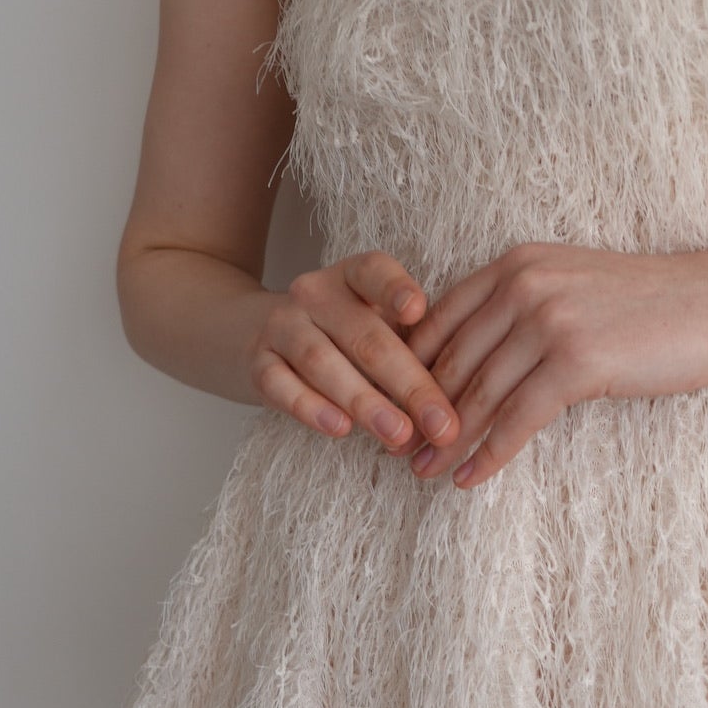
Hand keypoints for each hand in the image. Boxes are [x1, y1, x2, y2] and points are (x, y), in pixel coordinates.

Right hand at [247, 250, 462, 458]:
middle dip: (408, 384)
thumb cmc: (341, 333)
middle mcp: (315, 293)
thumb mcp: (374, 323)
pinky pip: (281, 386)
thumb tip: (452, 405)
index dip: (395, 289)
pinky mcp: (257, 362)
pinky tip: (340, 429)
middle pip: (364, 336)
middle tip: (441, 423)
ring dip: (366, 402)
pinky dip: (311, 408)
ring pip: (323, 362)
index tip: (418, 310)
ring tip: (400, 435)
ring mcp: (281, 326)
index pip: (374, 272)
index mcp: (353, 276)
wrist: (254, 332)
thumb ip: (410, 347)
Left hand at [398, 239, 707, 490]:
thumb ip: (523, 307)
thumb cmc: (653, 304)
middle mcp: (523, 285)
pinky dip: (489, 454)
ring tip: (422, 473)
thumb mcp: (574, 287)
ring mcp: (549, 321)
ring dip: (445, 441)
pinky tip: (469, 479)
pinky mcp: (577, 361)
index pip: (439, 320)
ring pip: (477, 394)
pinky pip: (518, 418)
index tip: (390, 406)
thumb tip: (474, 358)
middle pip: (449, 359)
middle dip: (417, 411)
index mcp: (515, 264)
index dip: (407, 369)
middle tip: (394, 451)